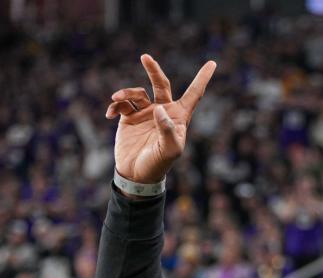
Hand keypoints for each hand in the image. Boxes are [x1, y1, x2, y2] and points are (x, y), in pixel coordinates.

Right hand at [106, 54, 215, 183]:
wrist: (136, 176)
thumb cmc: (158, 165)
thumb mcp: (168, 151)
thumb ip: (166, 130)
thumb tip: (158, 109)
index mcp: (178, 117)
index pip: (194, 94)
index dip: (203, 79)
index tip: (212, 63)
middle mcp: (162, 111)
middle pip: (161, 84)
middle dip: (154, 70)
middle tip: (145, 57)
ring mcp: (145, 113)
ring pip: (137, 93)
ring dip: (126, 93)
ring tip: (116, 98)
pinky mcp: (129, 118)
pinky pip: (122, 105)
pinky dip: (115, 106)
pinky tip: (110, 114)